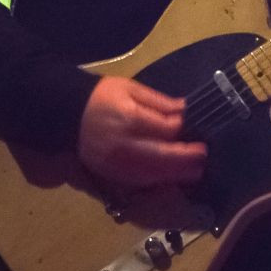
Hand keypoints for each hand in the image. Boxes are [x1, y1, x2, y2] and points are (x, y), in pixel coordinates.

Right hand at [77, 76, 207, 187]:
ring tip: (194, 171)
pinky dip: (157, 181)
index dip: (181, 129)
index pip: (165, 130)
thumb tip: (185, 110)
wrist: (67, 114)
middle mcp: (124, 145)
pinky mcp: (110, 174)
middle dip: (186, 158)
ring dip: (176, 175)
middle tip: (203, 156)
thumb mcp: (130, 88)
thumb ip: (158, 101)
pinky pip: (138, 182)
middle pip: (162, 157)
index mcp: (130, 119)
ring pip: (152, 174)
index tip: (191, 125)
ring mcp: (117, 163)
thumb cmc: (101, 97)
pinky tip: (170, 178)